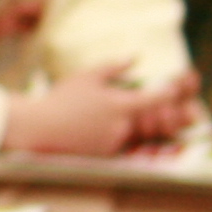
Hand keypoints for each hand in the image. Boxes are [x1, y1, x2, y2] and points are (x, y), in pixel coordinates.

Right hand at [2, 64, 200, 156]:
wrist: (40, 128)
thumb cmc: (62, 98)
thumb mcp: (87, 76)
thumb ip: (114, 67)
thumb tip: (135, 57)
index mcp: (122, 104)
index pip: (157, 99)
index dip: (168, 93)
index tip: (171, 89)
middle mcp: (124, 126)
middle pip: (145, 117)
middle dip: (140, 110)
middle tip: (122, 102)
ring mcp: (116, 142)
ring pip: (132, 130)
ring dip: (126, 123)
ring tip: (102, 114)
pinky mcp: (105, 154)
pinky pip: (118, 143)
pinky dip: (112, 135)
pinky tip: (92, 128)